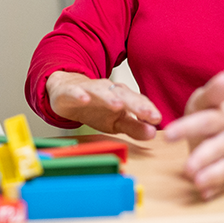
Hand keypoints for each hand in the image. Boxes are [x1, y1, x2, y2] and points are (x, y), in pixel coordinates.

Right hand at [45, 71, 161, 139]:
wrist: (66, 90)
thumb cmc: (95, 107)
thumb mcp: (116, 121)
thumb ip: (134, 126)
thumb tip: (152, 133)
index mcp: (122, 96)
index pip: (137, 101)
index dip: (147, 109)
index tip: (157, 119)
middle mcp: (108, 90)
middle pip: (124, 95)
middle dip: (136, 104)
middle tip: (148, 114)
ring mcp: (89, 89)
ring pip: (101, 91)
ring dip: (109, 98)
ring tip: (118, 106)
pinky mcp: (71, 91)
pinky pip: (75, 92)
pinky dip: (79, 95)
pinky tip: (84, 99)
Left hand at [164, 71, 223, 200]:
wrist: (218, 127)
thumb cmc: (206, 112)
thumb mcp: (203, 100)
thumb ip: (212, 92)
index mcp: (221, 116)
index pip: (206, 120)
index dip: (188, 127)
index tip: (169, 135)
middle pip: (217, 146)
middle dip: (201, 156)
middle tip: (186, 167)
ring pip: (223, 166)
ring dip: (210, 175)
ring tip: (195, 182)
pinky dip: (214, 188)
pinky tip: (204, 193)